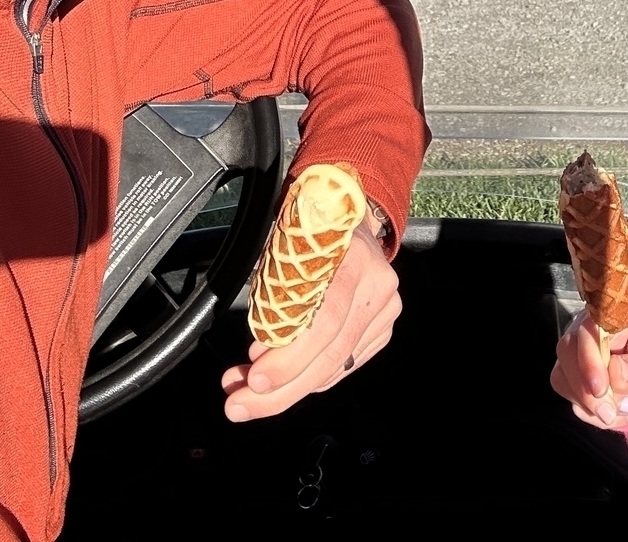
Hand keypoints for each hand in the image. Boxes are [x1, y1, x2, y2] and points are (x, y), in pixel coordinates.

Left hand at [220, 219, 399, 420]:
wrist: (353, 222)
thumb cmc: (311, 234)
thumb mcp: (287, 247)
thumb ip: (277, 295)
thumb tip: (261, 351)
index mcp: (353, 256)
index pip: (325, 319)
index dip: (289, 356)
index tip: (254, 378)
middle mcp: (378, 284)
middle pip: (333, 352)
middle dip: (283, 388)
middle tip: (241, 405)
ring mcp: (386, 308)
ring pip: (338, 365)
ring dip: (290, 389)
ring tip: (250, 399)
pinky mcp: (384, 327)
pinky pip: (346, 365)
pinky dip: (313, 380)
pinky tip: (286, 385)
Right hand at [549, 302, 627, 430]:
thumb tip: (616, 376)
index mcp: (611, 317)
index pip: (587, 330)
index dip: (588, 360)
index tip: (600, 389)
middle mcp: (588, 332)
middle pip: (567, 355)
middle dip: (587, 391)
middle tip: (612, 411)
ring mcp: (579, 355)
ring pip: (564, 380)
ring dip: (592, 406)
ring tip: (626, 410)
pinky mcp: (576, 379)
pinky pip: (572, 400)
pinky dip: (594, 414)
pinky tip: (619, 413)